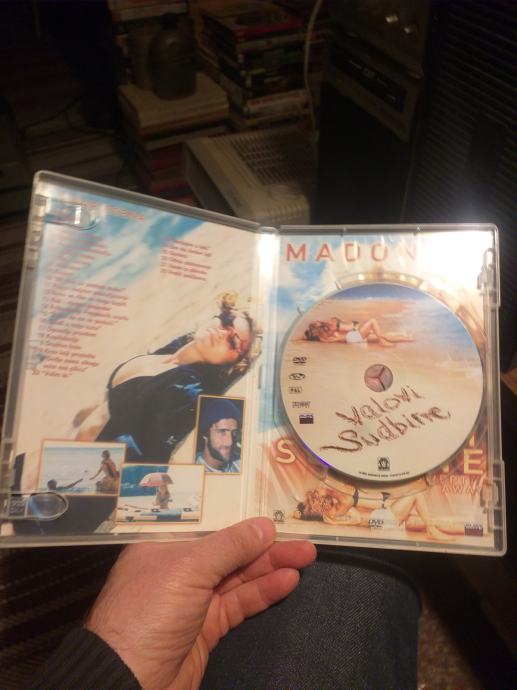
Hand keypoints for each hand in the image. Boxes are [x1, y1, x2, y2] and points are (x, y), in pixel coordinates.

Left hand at [86, 518, 315, 688]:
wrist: (127, 683)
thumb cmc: (149, 612)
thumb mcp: (188, 569)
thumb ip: (230, 546)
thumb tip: (265, 525)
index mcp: (163, 545)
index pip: (207, 525)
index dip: (240, 517)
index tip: (272, 511)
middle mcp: (178, 568)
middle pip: (228, 550)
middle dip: (265, 545)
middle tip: (302, 540)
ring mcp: (193, 600)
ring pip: (238, 577)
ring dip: (271, 567)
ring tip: (305, 556)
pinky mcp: (207, 628)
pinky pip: (239, 603)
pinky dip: (263, 592)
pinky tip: (288, 580)